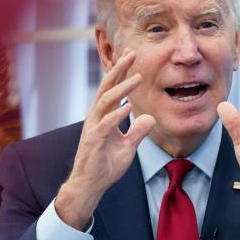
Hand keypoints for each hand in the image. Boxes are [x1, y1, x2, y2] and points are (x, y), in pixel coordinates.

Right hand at [56, 49, 155, 229]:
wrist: (90, 185)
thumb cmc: (105, 166)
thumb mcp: (128, 147)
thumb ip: (137, 132)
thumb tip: (149, 118)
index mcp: (103, 117)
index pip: (112, 89)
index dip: (120, 72)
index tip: (130, 56)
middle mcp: (96, 118)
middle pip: (107, 88)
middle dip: (119, 70)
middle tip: (131, 53)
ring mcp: (93, 128)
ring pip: (106, 101)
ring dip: (122, 88)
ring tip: (137, 77)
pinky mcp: (94, 140)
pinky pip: (106, 124)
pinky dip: (117, 114)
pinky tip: (129, 106)